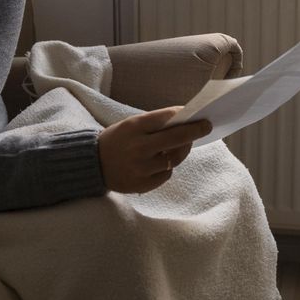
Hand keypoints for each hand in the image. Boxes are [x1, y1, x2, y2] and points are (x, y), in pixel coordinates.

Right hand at [97, 106, 211, 193]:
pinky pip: (166, 174)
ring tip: (184, 145)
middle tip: (207, 126)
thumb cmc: (116, 140)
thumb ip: (154, 124)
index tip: (198, 115)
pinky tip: (163, 161)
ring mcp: (140, 168)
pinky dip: (168, 167)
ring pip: (174, 159)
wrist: (92, 165)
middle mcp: (138, 147)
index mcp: (133, 127)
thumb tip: (184, 121)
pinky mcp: (142, 184)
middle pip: (175, 138)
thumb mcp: (130, 125)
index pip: (165, 118)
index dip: (184, 116)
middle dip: (194, 131)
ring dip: (183, 150)